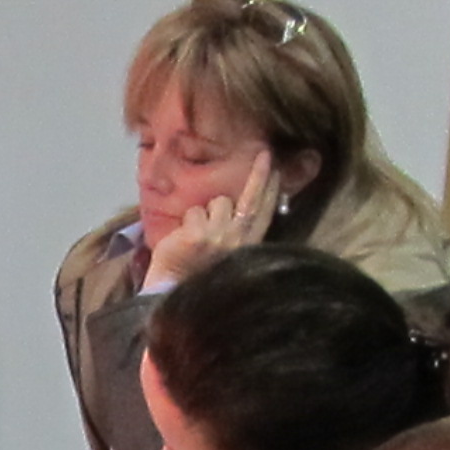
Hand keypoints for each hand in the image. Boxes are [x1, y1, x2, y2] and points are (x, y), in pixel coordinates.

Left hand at [145, 148, 280, 289]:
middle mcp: (236, 241)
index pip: (264, 214)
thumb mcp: (224, 254)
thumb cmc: (195, 273)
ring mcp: (218, 237)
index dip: (272, 192)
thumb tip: (238, 204)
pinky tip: (183, 239)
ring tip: (198, 233)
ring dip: (206, 212)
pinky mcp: (198, 235)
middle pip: (250, 201)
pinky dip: (187, 221)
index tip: (278, 171)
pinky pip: (194, 212)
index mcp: (246, 247)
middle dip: (259, 175)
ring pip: (218, 202)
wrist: (170, 294)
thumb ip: (235, 232)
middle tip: (264, 154)